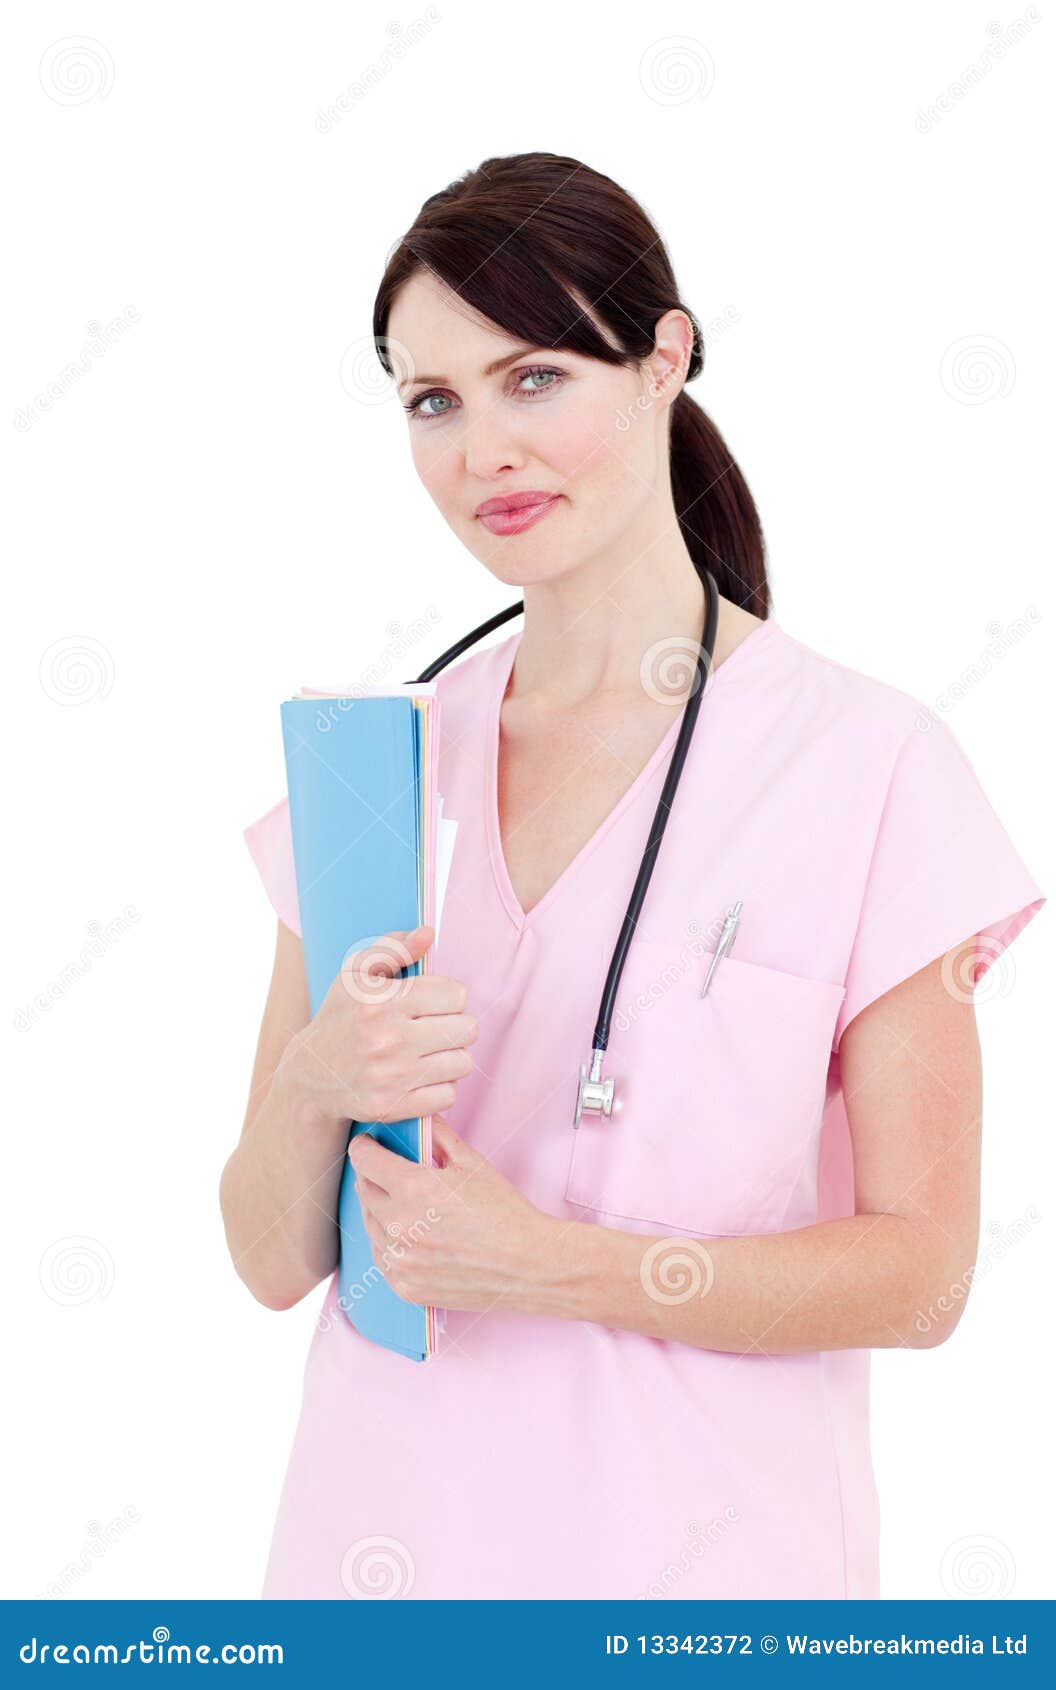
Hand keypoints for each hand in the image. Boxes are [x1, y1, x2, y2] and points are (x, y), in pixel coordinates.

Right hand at [276, 925, 477, 1126]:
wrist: (309, 1076)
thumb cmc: (340, 1018)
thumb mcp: (355, 973)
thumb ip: (392, 946)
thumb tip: (428, 933)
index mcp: (383, 1001)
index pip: (456, 994)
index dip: (450, 996)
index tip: (435, 1002)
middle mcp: (388, 1039)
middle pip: (467, 1029)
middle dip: (456, 1025)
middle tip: (436, 1027)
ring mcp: (391, 1076)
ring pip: (462, 1063)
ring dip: (452, 1057)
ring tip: (431, 1051)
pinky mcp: (393, 1106)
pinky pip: (448, 1095)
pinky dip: (441, 1086)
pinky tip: (422, 1076)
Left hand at [348, 1116, 556, 1312]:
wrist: (527, 1264)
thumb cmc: (504, 1212)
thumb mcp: (471, 1163)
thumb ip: (437, 1136)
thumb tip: (415, 1118)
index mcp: (414, 1188)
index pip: (364, 1160)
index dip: (364, 1147)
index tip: (367, 1145)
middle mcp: (399, 1225)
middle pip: (364, 1191)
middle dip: (373, 1176)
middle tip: (391, 1172)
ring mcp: (400, 1260)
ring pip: (370, 1225)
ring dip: (380, 1210)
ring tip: (407, 1205)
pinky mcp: (405, 1286)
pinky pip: (381, 1257)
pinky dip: (390, 1244)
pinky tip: (412, 1235)